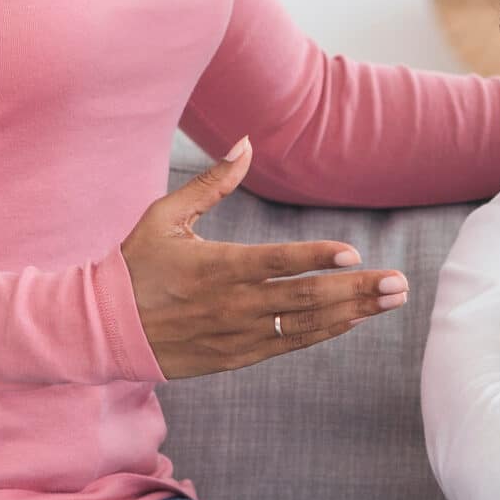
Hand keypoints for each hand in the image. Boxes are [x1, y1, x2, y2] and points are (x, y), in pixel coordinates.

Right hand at [122, 139, 410, 379]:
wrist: (101, 329)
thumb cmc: (136, 265)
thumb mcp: (165, 216)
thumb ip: (212, 183)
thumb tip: (246, 143)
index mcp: (215, 266)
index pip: (276, 262)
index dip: (316, 258)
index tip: (353, 253)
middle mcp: (231, 303)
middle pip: (305, 297)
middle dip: (357, 290)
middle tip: (398, 282)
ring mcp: (236, 334)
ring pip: (305, 325)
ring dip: (354, 312)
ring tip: (391, 300)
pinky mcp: (235, 356)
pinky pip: (288, 344)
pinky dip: (323, 332)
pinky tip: (354, 319)